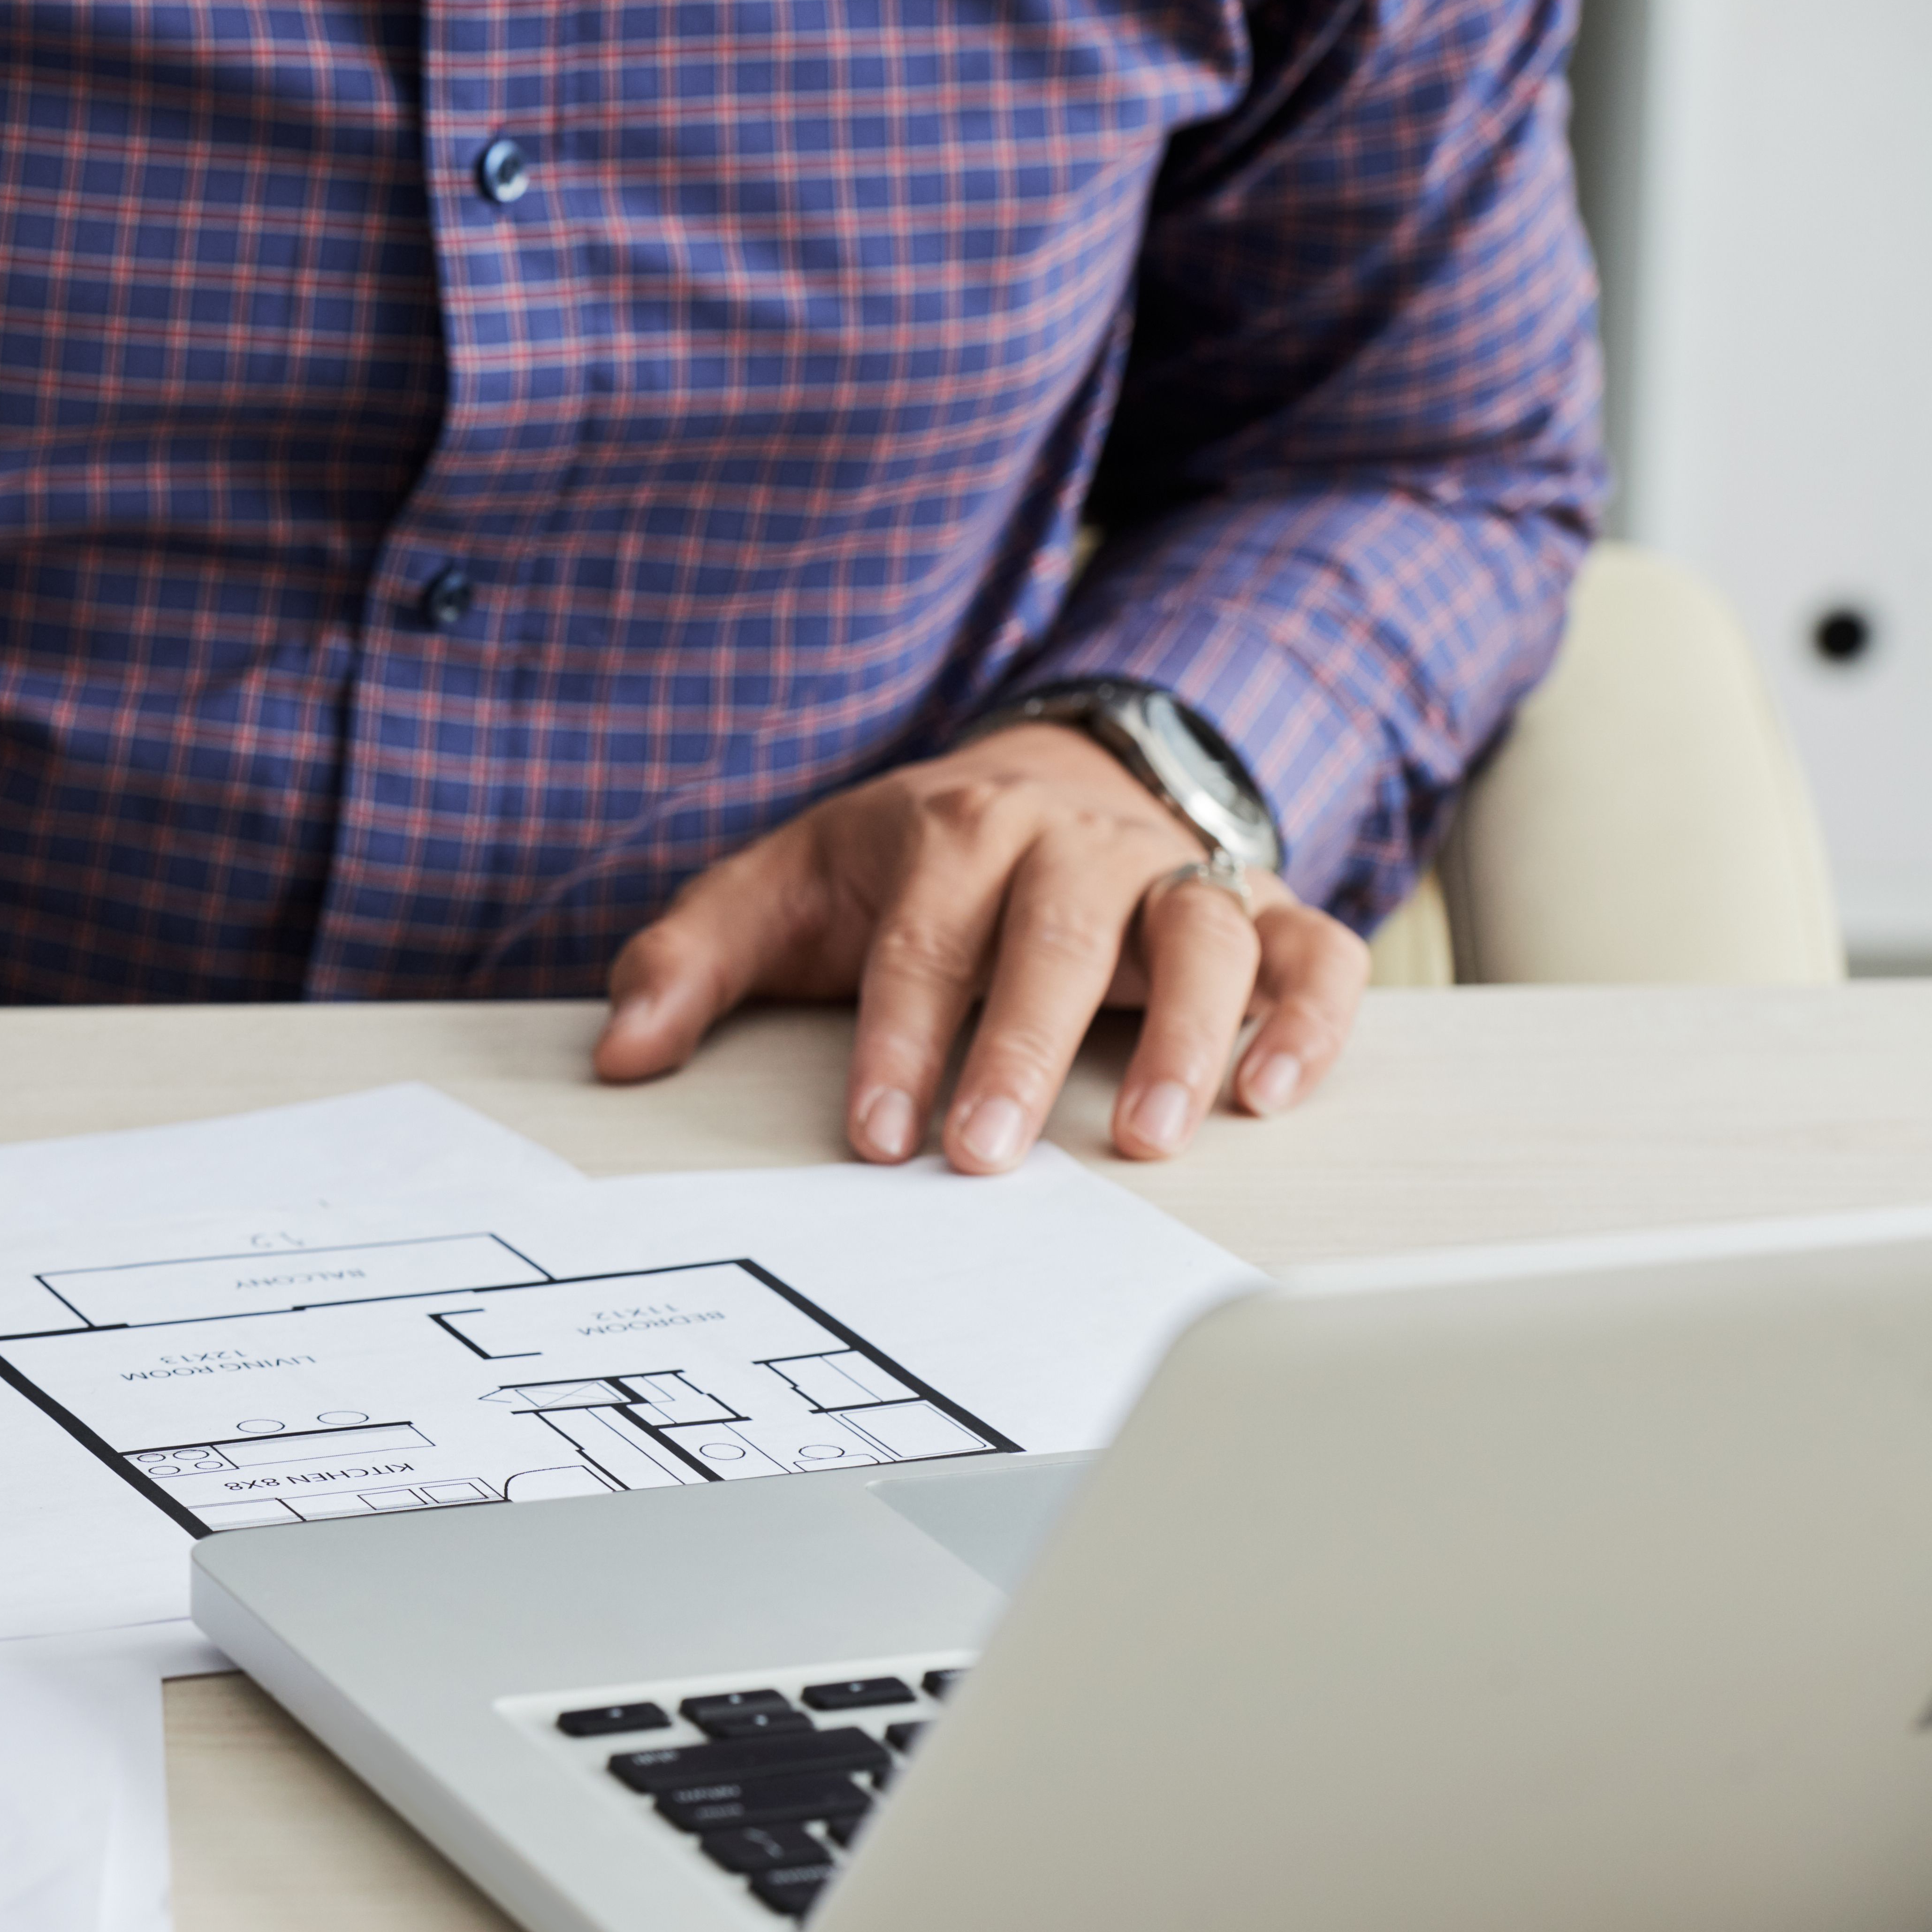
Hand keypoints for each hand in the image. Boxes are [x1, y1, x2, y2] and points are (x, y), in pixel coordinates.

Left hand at [593, 723, 1367, 1169]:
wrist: (1034, 773)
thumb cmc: (899, 864)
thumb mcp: (779, 887)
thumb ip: (690, 961)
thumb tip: (619, 1051)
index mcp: (949, 835)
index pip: (920, 941)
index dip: (896, 1040)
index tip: (874, 1134)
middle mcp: (1071, 844)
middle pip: (1054, 940)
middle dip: (1021, 1052)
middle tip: (988, 1158)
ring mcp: (1173, 874)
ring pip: (1201, 936)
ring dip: (1185, 1035)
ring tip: (1152, 1139)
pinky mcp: (1260, 903)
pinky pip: (1312, 949)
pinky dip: (1307, 1015)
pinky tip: (1272, 1093)